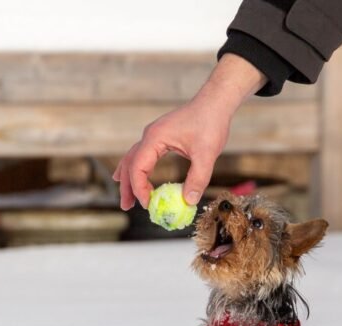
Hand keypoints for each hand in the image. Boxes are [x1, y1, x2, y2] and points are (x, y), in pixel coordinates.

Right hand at [114, 54, 266, 209]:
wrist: (215, 102)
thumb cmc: (211, 123)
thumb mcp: (207, 154)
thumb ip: (198, 178)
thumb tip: (189, 201)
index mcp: (155, 138)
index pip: (138, 167)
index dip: (140, 188)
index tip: (149, 204)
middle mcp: (150, 135)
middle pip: (130, 164)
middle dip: (127, 186)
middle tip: (126, 206)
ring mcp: (154, 135)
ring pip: (133, 159)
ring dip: (129, 178)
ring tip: (127, 198)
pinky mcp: (161, 136)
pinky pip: (143, 155)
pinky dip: (137, 169)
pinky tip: (138, 178)